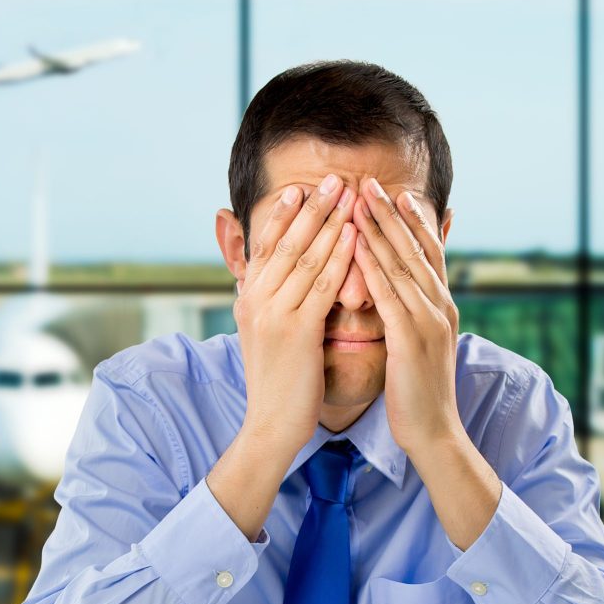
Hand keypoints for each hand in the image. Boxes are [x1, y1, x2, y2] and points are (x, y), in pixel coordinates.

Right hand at [234, 175, 357, 452]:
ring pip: (305, 257)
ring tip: (350, 195)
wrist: (270, 425)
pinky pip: (322, 285)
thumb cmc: (276, 381)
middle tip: (334, 178)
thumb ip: (264, 302)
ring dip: (330, 221)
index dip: (284, 214)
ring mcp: (273, 314)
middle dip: (312, 207)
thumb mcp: (262, 334)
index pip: (266, 245)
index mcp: (247, 298)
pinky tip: (356, 236)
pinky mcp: (296, 331)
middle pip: (286, 242)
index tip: (302, 187)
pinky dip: (340, 256)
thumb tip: (260, 279)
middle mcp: (255, 300)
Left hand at [351, 176, 461, 454]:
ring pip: (403, 264)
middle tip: (369, 182)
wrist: (434, 433)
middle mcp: (440, 306)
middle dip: (391, 213)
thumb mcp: (416, 344)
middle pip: (415, 248)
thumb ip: (410, 315)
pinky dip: (374, 266)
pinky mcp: (413, 339)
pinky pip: (391, 295)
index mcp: (440, 306)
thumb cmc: (417, 392)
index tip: (391, 191)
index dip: (409, 220)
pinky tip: (357, 246)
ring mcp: (429, 321)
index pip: (426, 252)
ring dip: (380, 229)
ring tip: (358, 200)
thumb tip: (397, 294)